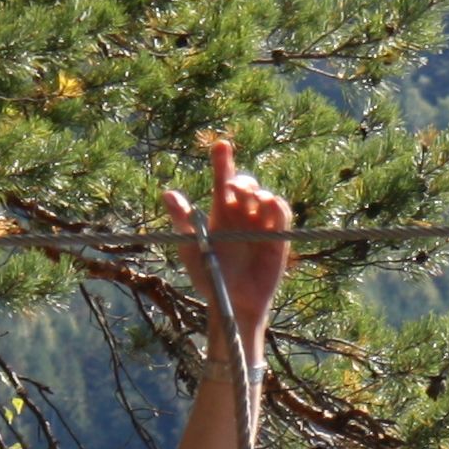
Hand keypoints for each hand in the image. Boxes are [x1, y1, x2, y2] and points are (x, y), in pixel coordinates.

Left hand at [172, 136, 294, 362]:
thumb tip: (167, 193)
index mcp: (221, 211)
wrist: (232, 302)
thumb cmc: (209, 276)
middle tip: (233, 188)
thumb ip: (182, 221)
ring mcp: (262, 225)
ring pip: (265, 197)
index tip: (221, 145)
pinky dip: (277, 207)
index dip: (223, 161)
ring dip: (259, 193)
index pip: (223, 179)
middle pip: (247, 184)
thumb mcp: (191, 247)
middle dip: (242, 181)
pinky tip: (269, 204)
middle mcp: (243, 214)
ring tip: (251, 198)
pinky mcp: (278, 238)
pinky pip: (282, 216)